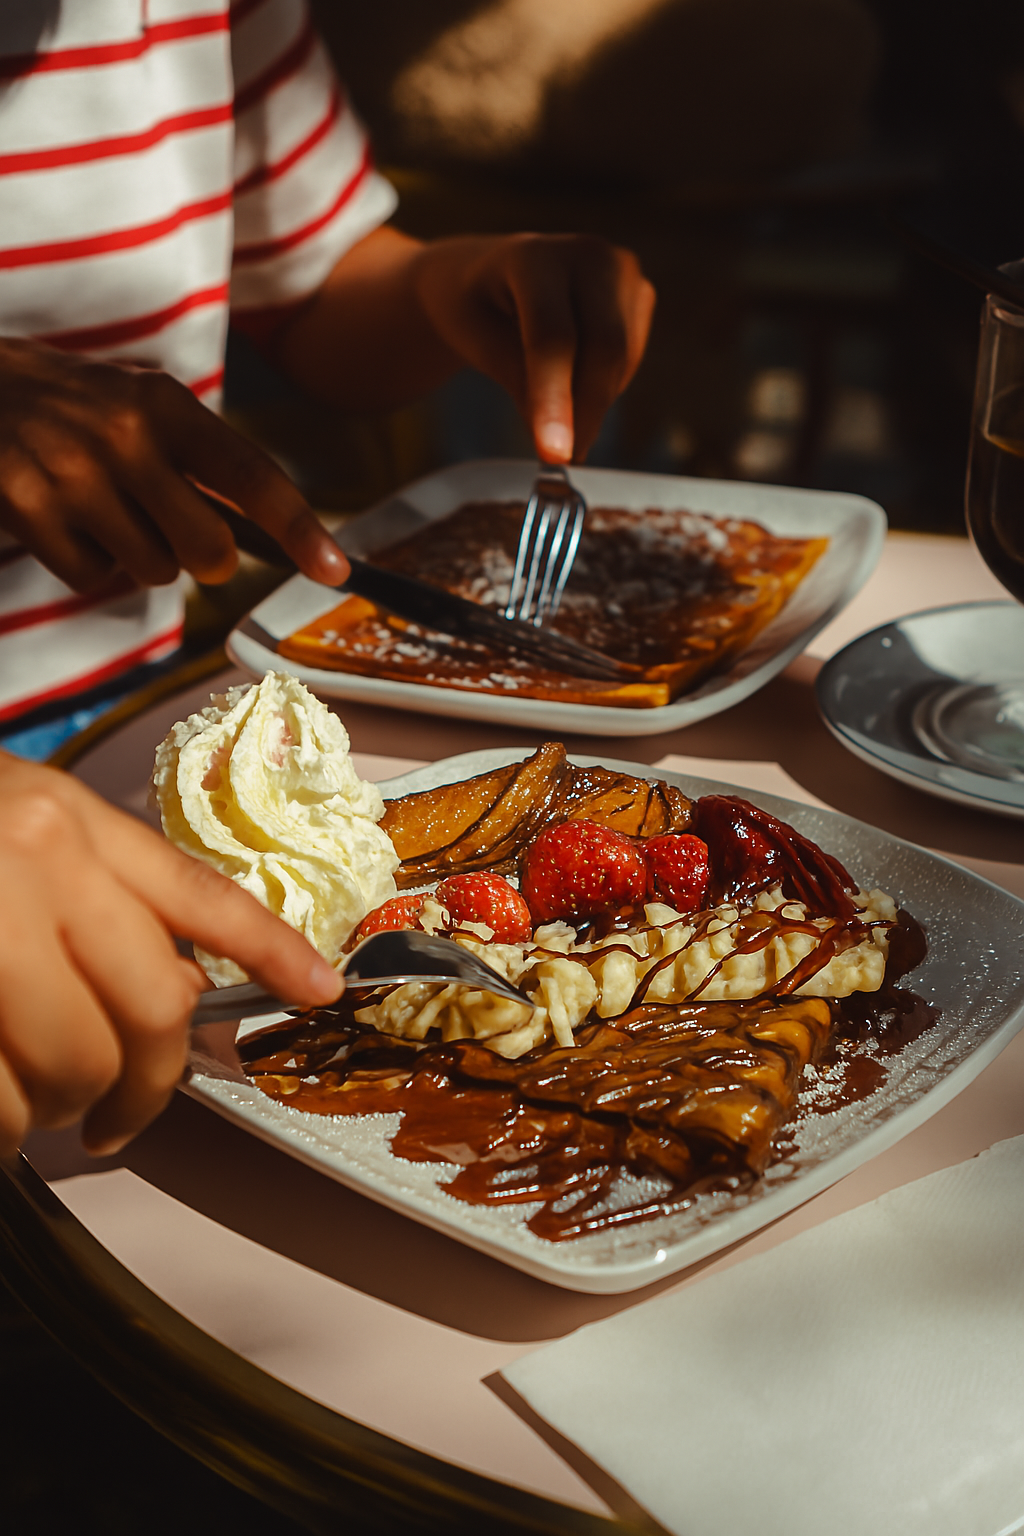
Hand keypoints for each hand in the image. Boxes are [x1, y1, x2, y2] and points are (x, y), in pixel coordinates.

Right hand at [0, 338, 348, 593]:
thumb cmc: (78, 407)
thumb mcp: (143, 407)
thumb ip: (201, 462)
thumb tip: (270, 538)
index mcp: (164, 404)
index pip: (251, 476)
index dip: (301, 529)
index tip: (335, 571)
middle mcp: (123, 436)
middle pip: (208, 550)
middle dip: (203, 558)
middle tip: (174, 530)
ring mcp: (72, 474)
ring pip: (152, 571)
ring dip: (139, 557)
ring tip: (105, 509)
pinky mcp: (27, 508)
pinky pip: (94, 579)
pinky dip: (89, 564)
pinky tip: (66, 518)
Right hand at [0, 753, 342, 1157]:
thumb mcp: (18, 822)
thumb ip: (98, 890)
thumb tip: (176, 992)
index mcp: (65, 820)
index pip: (199, 895)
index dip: (273, 949)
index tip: (320, 989)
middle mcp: (34, 865)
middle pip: (150, 1007)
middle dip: (146, 1085)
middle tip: (120, 1117)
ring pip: (74, 1062)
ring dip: (61, 1112)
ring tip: (36, 1113)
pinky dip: (3, 1129)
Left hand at [412, 233, 655, 462]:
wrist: (484, 275)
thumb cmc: (471, 306)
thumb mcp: (474, 342)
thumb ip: (516, 381)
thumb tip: (557, 438)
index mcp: (534, 256)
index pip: (553, 336)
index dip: (556, 401)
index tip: (555, 455)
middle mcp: (587, 254)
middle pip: (604, 346)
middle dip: (584, 411)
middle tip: (561, 456)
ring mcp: (621, 271)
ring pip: (622, 359)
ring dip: (591, 403)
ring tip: (555, 416)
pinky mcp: (639, 295)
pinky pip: (630, 362)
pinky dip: (603, 388)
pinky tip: (571, 385)